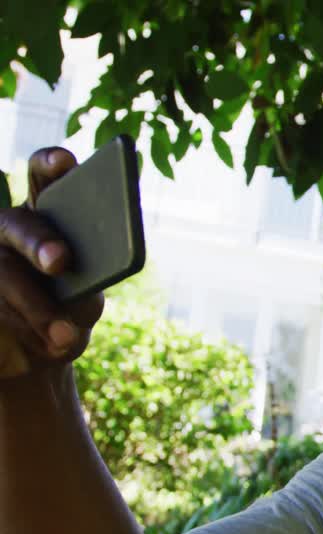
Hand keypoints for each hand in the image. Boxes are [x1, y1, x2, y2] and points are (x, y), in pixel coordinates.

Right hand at [0, 148, 104, 379]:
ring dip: (36, 308)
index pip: (44, 177)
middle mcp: (9, 228)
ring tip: (65, 337)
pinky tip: (47, 344)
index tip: (65, 161)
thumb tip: (78, 285)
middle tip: (61, 261)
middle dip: (40, 243)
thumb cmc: (69, 313)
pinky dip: (19, 328)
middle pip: (19, 226)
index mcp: (47, 214)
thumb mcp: (86, 300)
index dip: (50, 164)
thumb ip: (86, 286)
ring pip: (3, 274)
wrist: (37, 355)